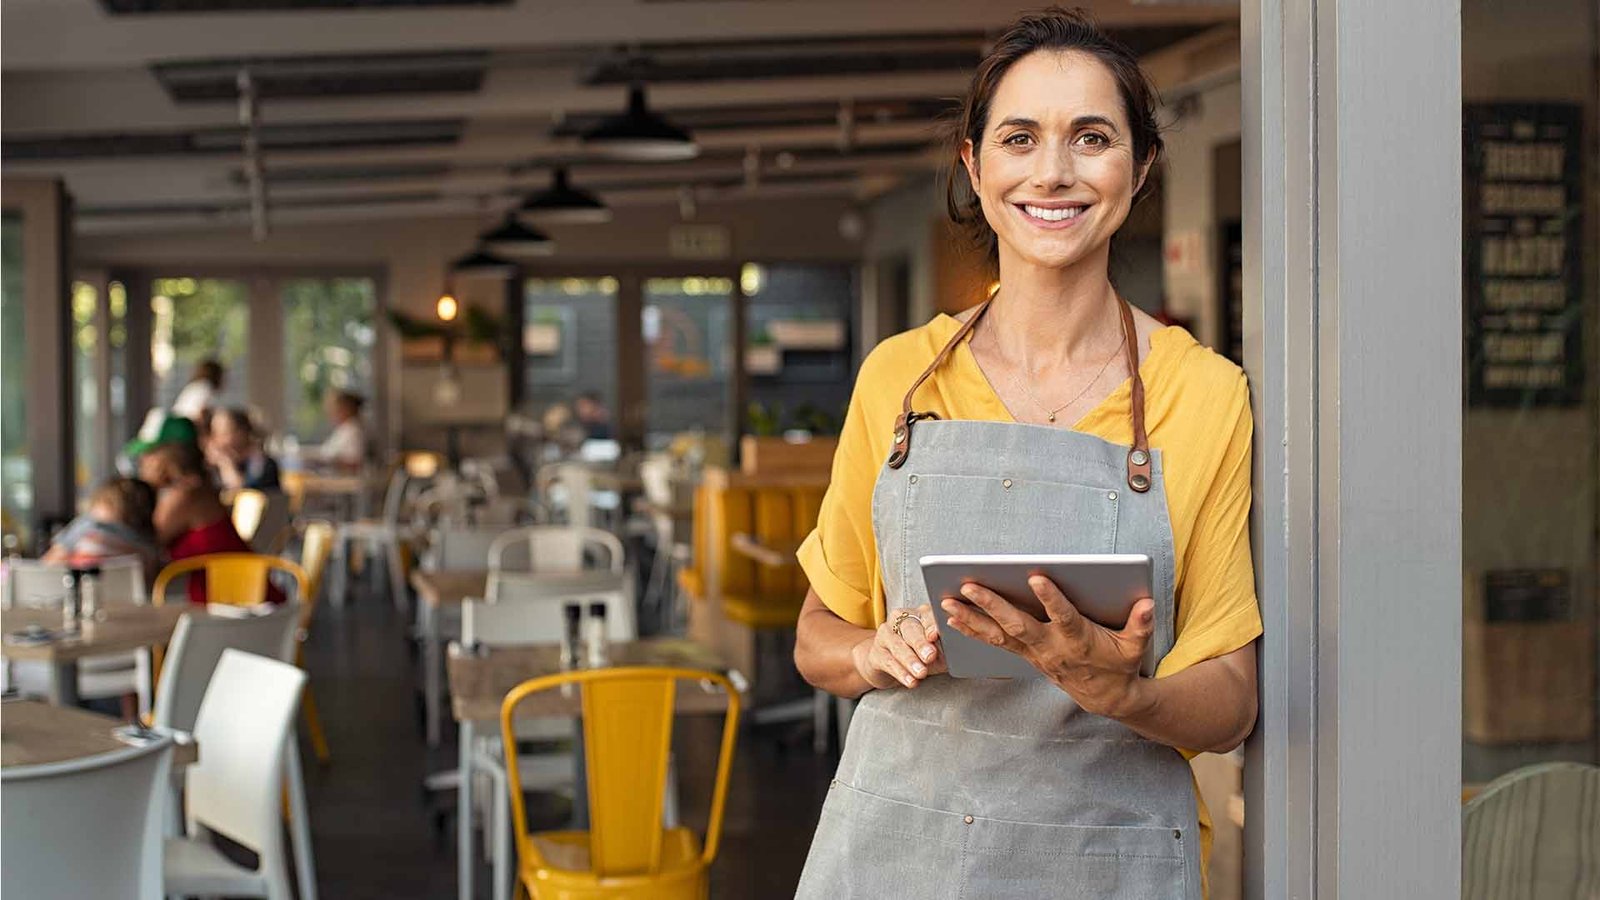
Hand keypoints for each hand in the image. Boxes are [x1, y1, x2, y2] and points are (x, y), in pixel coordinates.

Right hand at [850, 604, 945, 690]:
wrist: (890, 665)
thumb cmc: (920, 655)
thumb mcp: (938, 651)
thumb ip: (946, 648)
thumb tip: (958, 651)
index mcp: (920, 614)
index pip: (927, 615)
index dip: (931, 624)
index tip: (936, 635)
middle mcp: (900, 620)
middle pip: (910, 629)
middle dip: (920, 643)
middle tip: (930, 656)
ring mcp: (886, 634)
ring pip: (897, 645)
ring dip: (910, 660)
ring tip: (921, 673)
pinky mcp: (876, 652)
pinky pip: (888, 662)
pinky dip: (901, 673)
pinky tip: (910, 681)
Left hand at [941, 576, 1154, 718]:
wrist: (1105, 697)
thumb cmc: (1120, 664)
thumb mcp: (1136, 646)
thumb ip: (1141, 624)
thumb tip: (1147, 603)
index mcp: (1078, 640)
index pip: (1064, 617)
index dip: (1051, 599)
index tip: (1037, 577)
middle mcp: (1050, 647)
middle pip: (1017, 624)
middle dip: (992, 605)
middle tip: (969, 586)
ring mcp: (1034, 653)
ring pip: (998, 635)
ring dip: (971, 618)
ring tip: (947, 601)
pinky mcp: (1024, 655)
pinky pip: (994, 642)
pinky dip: (972, 629)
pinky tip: (952, 617)